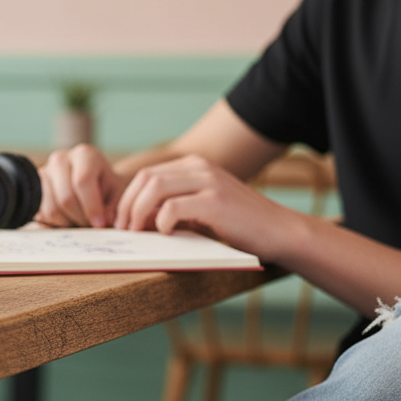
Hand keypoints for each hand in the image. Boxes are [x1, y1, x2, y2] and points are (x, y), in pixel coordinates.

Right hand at [36, 144, 128, 227]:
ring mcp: (44, 173)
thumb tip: (105, 221)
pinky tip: (69, 220)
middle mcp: (61, 158)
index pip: (83, 181)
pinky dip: (57, 224)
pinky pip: (42, 215)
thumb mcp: (119, 196)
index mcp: (85, 154)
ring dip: (68, 224)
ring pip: (52, 210)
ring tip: (81, 222)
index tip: (100, 224)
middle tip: (91, 226)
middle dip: (81, 218)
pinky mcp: (34, 189)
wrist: (95, 185)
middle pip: (66, 198)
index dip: (92, 207)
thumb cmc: (109, 190)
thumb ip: (114, 208)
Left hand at [114, 154, 298, 261]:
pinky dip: (161, 222)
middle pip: (145, 179)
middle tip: (124, 230)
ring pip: (154, 189)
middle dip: (127, 205)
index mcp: (194, 166)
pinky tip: (165, 233)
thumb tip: (136, 219)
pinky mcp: (215, 201)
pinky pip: (173, 207)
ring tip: (138, 233)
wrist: (279, 231)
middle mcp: (200, 167)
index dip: (127, 198)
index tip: (121, 222)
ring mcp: (209, 181)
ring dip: (138, 213)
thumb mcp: (201, 208)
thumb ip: (174, 204)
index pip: (147, 175)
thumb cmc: (238, 225)